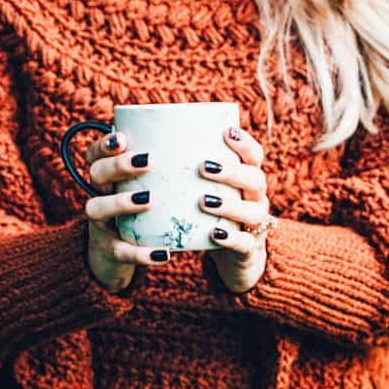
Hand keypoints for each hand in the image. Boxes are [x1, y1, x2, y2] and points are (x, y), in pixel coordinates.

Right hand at [81, 130, 169, 292]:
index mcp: (107, 175)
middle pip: (97, 173)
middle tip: (148, 161)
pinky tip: (164, 253)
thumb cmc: (142, 208)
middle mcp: (99, 194)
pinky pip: (120, 251)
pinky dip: (141, 253)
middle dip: (119, 165)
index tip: (123, 137)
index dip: (104, 144)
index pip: (95, 153)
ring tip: (149, 199)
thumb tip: (219, 138)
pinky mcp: (109, 249)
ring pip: (97, 208)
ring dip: (122, 202)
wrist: (117, 252)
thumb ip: (171, 167)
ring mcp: (100, 223)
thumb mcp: (148, 186)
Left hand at [199, 126, 270, 293]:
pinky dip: (231, 238)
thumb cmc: (211, 214)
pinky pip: (244, 243)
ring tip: (204, 200)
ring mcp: (255, 224)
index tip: (226, 133)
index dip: (245, 143)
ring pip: (252, 211)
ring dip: (229, 205)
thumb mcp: (204, 191)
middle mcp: (256, 198)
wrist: (233, 256)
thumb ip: (184, 170)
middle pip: (255, 179)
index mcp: (247, 178)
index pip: (254, 156)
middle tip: (203, 167)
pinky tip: (214, 233)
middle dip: (231, 171)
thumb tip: (133, 141)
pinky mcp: (249, 249)